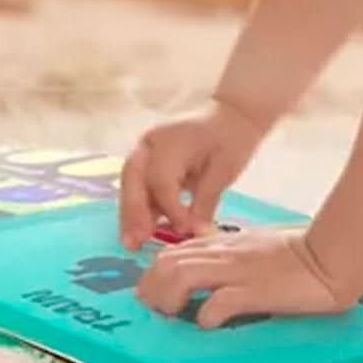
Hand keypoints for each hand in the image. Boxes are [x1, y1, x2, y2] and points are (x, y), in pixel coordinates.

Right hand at [120, 99, 266, 248]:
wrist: (232, 119)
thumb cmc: (230, 141)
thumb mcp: (224, 171)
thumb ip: (206, 201)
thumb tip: (195, 233)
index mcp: (173, 140)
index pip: (162, 179)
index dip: (170, 208)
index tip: (184, 230)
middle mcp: (153, 143)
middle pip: (133, 178)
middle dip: (133, 211)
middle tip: (135, 241)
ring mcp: (147, 150)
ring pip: (130, 183)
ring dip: (130, 213)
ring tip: (132, 243)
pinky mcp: (149, 162)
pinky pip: (138, 186)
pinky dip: (139, 207)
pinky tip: (142, 231)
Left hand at [135, 229, 347, 328]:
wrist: (330, 255)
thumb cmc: (297, 253)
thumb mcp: (255, 246)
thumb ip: (229, 255)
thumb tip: (206, 275)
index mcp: (224, 243)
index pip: (172, 251)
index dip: (153, 274)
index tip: (151, 296)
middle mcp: (224, 254)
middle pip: (168, 262)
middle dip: (151, 288)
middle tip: (155, 311)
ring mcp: (238, 271)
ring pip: (183, 275)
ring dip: (168, 299)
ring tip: (172, 316)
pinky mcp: (256, 290)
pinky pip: (220, 301)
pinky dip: (206, 315)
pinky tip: (209, 323)